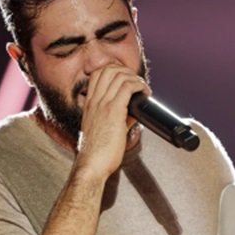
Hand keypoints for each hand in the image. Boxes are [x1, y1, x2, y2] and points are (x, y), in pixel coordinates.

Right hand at [74, 64, 150, 182]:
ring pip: (119, 75)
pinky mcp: (113, 111)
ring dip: (135, 78)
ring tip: (143, 88)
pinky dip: (139, 85)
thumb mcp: (103, 130)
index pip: (97, 74)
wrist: (91, 164)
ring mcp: (102, 105)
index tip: (126, 79)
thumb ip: (118, 118)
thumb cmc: (97, 153)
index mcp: (89, 104)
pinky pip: (128, 87)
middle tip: (137, 82)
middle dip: (126, 70)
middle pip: (108, 69)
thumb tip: (133, 113)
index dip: (114, 70)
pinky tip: (145, 92)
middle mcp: (94, 101)